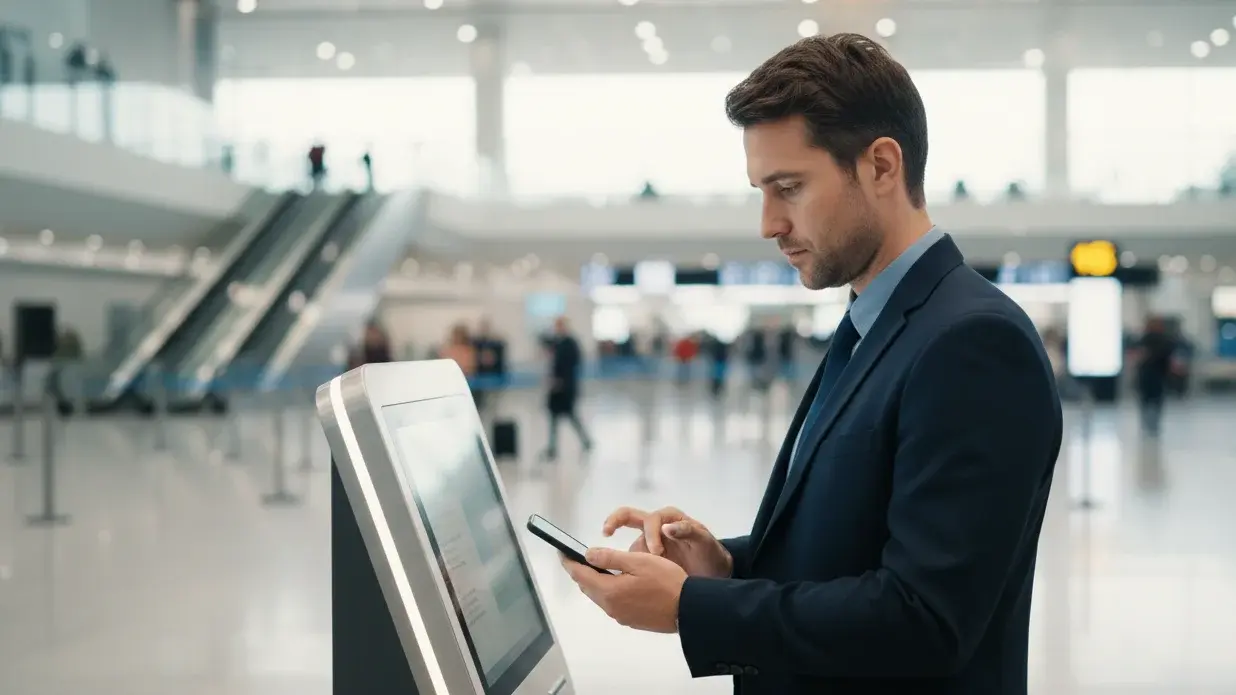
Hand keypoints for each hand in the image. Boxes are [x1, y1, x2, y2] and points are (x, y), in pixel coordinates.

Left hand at [561, 548, 686, 632]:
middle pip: (587, 587)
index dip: (569, 562)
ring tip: (600, 566)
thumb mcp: (639, 561)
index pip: (580, 575)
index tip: (562, 552)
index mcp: (609, 590)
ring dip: (595, 582)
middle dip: (581, 572)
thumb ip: (611, 557)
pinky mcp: (631, 620)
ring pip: (599, 596)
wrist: (689, 609)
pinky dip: (608, 590)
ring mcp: (620, 616)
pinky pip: (612, 603)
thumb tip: (587, 555)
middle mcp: (610, 606)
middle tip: (581, 557)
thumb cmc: (666, 581)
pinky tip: (619, 582)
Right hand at [602, 506, 731, 578]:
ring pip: (630, 544)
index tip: (656, 553)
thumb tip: (667, 528)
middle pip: (627, 517)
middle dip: (614, 522)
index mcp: (669, 518)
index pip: (650, 519)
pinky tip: (629, 581)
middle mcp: (656, 526)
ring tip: (636, 577)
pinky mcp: (647, 559)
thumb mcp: (704, 541)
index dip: (650, 534)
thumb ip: (688, 531)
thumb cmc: (710, 553)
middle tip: (606, 534)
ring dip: (628, 558)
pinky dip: (627, 568)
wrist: (714, 574)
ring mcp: (650, 542)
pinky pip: (632, 560)